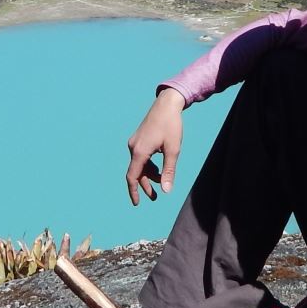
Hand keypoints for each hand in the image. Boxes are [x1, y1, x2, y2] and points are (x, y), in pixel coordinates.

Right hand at [125, 87, 184, 205]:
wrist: (167, 104)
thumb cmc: (171, 125)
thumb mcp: (173, 150)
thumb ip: (169, 171)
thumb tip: (166, 190)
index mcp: (140, 152)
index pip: (132, 176)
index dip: (134, 191)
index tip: (137, 203)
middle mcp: (133, 147)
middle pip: (136, 172)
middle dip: (145, 186)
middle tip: (155, 197)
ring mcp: (135, 143)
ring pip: (139, 165)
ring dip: (149, 175)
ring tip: (161, 182)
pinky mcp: (139, 139)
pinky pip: (141, 157)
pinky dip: (149, 166)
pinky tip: (159, 169)